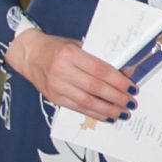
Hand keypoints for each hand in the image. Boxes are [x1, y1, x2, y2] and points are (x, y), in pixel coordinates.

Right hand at [7, 28, 132, 121]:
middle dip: (117, 97)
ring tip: (122, 113)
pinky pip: (78, 108)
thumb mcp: (78, 46)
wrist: (29, 54)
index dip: (118, 81)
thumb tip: (124, 72)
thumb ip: (98, 58)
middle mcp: (62, 71)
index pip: (100, 70)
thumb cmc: (56, 48)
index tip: (131, 88)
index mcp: (70, 54)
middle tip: (130, 102)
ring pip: (87, 102)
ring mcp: (57, 86)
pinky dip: (94, 114)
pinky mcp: (54, 98)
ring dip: (108, 109)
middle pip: (95, 88)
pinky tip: (107, 116)